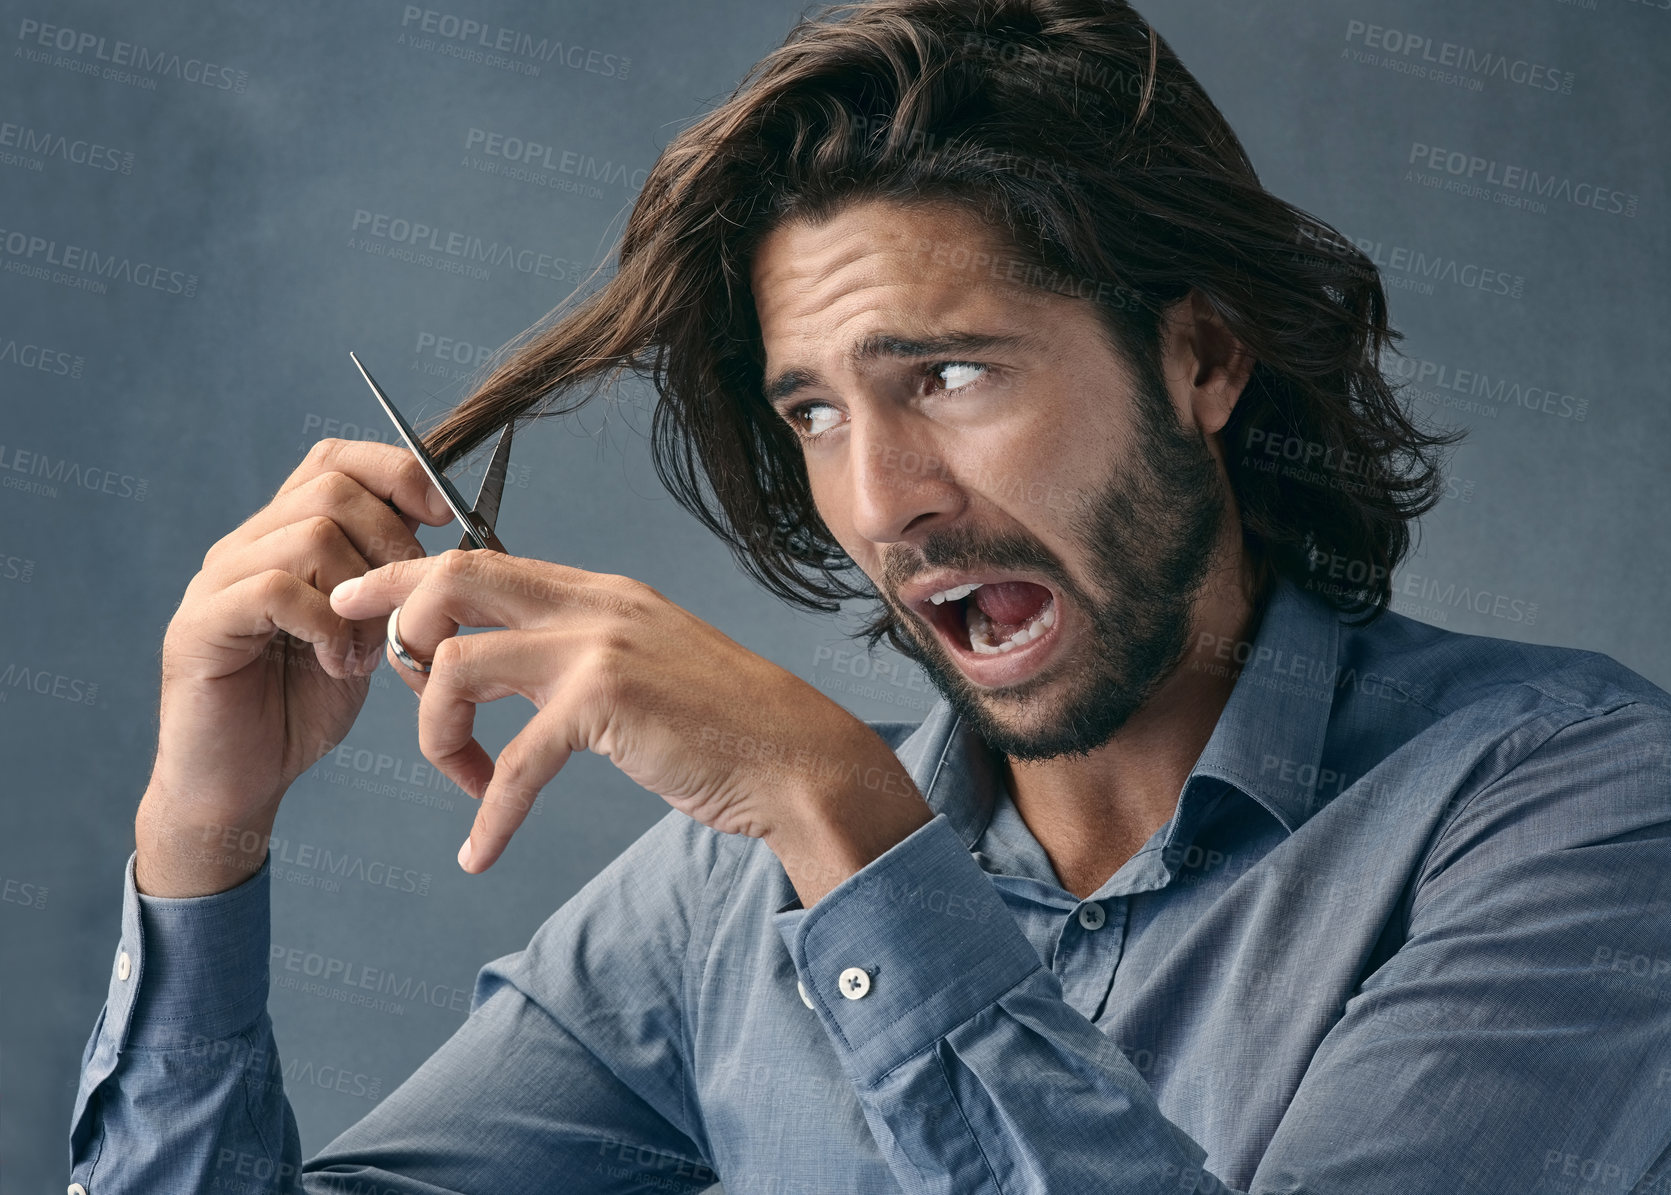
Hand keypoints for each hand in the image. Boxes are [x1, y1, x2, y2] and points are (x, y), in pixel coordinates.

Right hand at [136, 439, 458, 896]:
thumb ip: (392, 583)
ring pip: (311, 534)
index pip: (335, 460)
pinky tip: (336, 665)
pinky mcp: (200, 625)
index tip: (443, 517)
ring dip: (362, 592)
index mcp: (284, 536)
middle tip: (406, 610)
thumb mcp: (367, 633)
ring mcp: (218, 581)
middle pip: (332, 489)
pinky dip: (326, 624)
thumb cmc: (303, 706)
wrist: (240, 781)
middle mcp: (245, 545)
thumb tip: (458, 539)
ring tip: (366, 651)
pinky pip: (276, 587)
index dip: (396, 473)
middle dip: (393, 544)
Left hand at [329, 549, 931, 894]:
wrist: (797, 759)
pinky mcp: (607, 703)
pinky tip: (482, 850)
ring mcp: (600, 648)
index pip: (481, 560)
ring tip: (465, 782)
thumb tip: (505, 669)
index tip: (361, 606)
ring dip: (437, 735)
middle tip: (382, 679)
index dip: (407, 578)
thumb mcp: (645, 664)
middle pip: (453, 580)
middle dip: (395, 624)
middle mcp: (594, 604)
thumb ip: (578, 653)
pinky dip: (490, 813)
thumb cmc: (725, 727)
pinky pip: (515, 760)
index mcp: (600, 592)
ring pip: (459, 665)